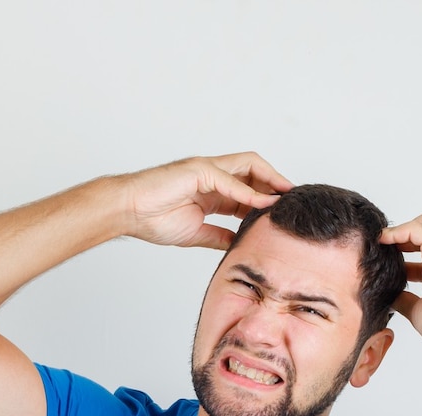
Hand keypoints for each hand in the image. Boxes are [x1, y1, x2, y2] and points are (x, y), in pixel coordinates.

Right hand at [118, 153, 292, 250]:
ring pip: (248, 166)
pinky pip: (229, 180)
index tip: (283, 214)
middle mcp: (212, 175)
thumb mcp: (197, 233)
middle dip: (275, 183)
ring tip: (284, 196)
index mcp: (211, 190)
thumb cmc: (153, 218)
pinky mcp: (198, 170)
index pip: (248, 189)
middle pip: (254, 171)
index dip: (267, 199)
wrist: (128, 212)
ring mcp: (206, 170)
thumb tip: (238, 243)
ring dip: (269, 180)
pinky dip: (247, 192)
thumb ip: (219, 235)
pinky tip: (261, 204)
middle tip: (292, 201)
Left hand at [380, 209, 421, 347]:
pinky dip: (397, 232)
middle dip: (412, 230)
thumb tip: (391, 297)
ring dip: (405, 229)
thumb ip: (406, 299)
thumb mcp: (418, 309)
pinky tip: (383, 240)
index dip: (411, 250)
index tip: (392, 259)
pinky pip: (415, 229)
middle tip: (392, 246)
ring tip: (383, 242)